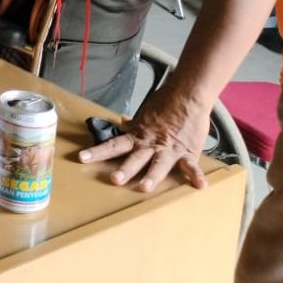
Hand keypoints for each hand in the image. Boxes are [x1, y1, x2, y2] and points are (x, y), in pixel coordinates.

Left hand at [77, 84, 208, 192]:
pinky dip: (196, 175)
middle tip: (114, 180)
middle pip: (135, 158)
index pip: (114, 145)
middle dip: (125, 169)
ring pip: (159, 164)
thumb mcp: (145, 113)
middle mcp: (151, 145)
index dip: (98, 152)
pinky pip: (191, 166)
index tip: (82, 158)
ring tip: (144, 188)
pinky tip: (200, 186)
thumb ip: (134, 123)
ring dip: (152, 176)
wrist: (188, 95)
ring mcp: (169, 149)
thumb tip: (122, 122)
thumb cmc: (166, 103)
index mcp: (139, 136)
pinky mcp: (187, 152)